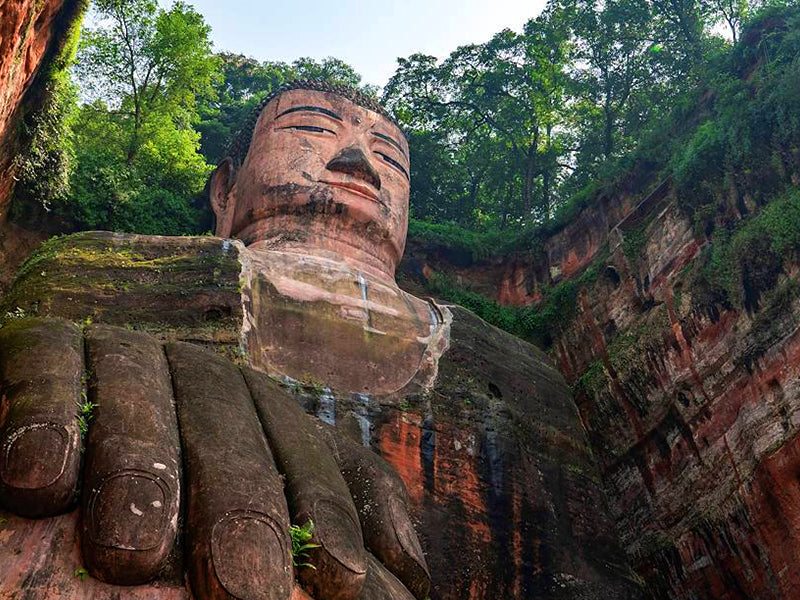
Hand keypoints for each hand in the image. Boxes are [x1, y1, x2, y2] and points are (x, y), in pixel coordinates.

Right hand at [0, 318, 428, 599]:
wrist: (58, 414)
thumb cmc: (169, 484)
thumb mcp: (251, 499)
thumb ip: (326, 518)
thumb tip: (414, 576)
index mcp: (260, 414)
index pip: (310, 456)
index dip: (333, 512)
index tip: (343, 583)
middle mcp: (202, 379)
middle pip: (234, 430)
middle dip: (243, 504)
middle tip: (247, 589)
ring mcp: (126, 356)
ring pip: (148, 397)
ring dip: (144, 467)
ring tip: (136, 553)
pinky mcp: (47, 343)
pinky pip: (52, 365)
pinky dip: (49, 413)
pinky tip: (41, 479)